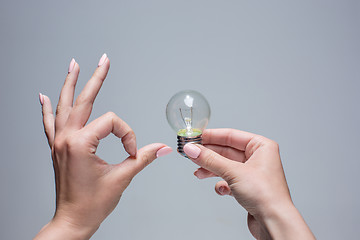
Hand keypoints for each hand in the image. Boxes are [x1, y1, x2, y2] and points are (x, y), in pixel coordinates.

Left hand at [35, 54, 171, 239]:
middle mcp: (67, 138)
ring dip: (69, 84)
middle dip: (96, 78)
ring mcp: (59, 142)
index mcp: (81, 143)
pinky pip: (49, 123)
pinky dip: (47, 108)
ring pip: (62, 106)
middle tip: (104, 60)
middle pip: (83, 100)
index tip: (131, 153)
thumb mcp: (121, 178)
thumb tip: (163, 148)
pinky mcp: (57, 148)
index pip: (112, 122)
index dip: (127, 135)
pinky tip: (44, 95)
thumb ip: (142, 158)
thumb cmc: (93, 203)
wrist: (72, 220)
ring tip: (73, 65)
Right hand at [183, 129, 314, 239]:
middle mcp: (258, 158)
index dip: (210, 136)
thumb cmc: (266, 195)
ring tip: (198, 173)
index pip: (230, 136)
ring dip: (211, 170)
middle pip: (226, 151)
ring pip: (225, 166)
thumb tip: (192, 149)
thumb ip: (210, 159)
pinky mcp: (247, 187)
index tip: (194, 138)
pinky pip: (229, 180)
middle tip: (190, 154)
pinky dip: (222, 184)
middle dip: (208, 155)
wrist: (274, 222)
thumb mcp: (233, 172)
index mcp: (261, 146)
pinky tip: (221, 190)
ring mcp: (252, 173)